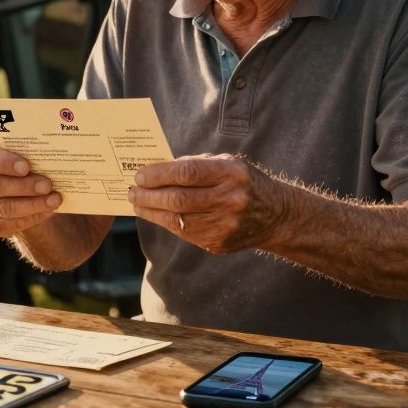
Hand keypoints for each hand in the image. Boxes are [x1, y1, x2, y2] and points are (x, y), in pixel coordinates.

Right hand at [0, 143, 62, 237]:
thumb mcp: (17, 154)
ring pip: (4, 208)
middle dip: (24, 186)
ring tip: (54, 199)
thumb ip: (25, 153)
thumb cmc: (18, 164)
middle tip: (47, 185)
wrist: (16, 189)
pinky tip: (47, 210)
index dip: (4, 163)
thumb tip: (48, 155)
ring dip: (32, 204)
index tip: (26, 166)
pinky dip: (31, 217)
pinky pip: (9, 224)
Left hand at [128, 154, 289, 252]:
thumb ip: (196, 165)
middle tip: (132, 190)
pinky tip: (155, 214)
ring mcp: (225, 224)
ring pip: (177, 219)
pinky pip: (184, 233)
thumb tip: (157, 169)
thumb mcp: (227, 164)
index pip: (188, 172)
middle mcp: (230, 200)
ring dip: (151, 211)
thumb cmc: (243, 182)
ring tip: (137, 202)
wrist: (275, 216)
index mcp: (232, 174)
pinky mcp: (219, 243)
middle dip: (149, 195)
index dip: (160, 174)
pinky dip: (166, 222)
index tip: (140, 175)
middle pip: (179, 199)